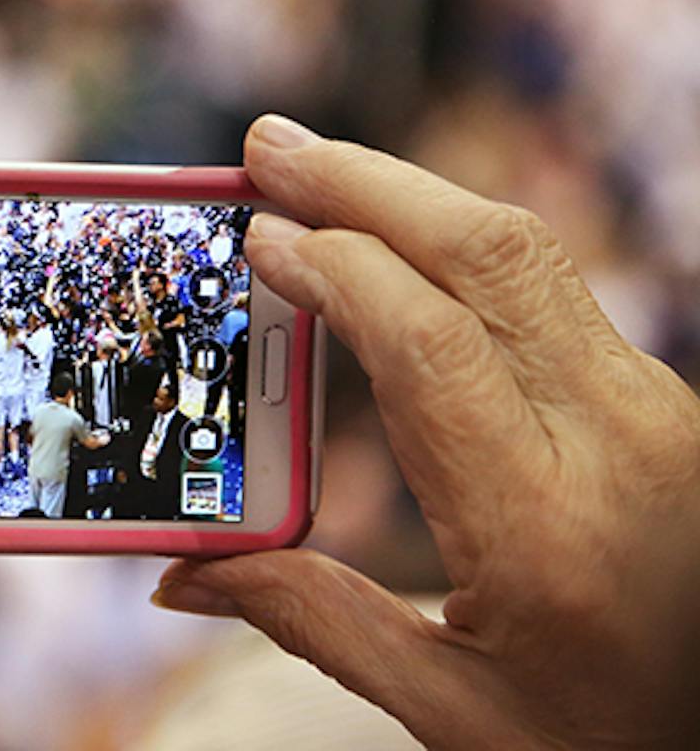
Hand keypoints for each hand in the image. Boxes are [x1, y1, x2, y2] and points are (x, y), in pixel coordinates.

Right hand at [153, 116, 699, 749]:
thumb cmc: (614, 741)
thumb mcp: (459, 713)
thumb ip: (317, 623)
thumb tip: (187, 575)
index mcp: (546, 527)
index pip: (429, 346)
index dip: (337, 272)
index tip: (259, 240)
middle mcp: (616, 442)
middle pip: (489, 255)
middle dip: (366, 183)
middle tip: (267, 148)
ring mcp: (652, 409)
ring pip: (527, 255)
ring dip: (412, 196)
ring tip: (312, 169)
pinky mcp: (657, 401)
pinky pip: (548, 291)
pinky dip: (455, 245)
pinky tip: (391, 240)